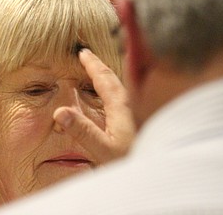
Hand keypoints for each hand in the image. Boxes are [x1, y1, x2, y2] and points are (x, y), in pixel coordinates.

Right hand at [53, 49, 135, 163]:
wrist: (162, 170)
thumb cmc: (134, 162)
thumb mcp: (105, 150)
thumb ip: (83, 131)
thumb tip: (60, 112)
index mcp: (122, 106)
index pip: (104, 78)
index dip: (92, 64)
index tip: (83, 53)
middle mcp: (132, 103)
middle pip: (114, 78)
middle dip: (99, 66)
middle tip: (88, 56)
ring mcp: (139, 110)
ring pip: (121, 85)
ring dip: (107, 76)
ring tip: (98, 71)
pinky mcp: (142, 117)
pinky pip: (125, 94)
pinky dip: (114, 87)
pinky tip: (113, 96)